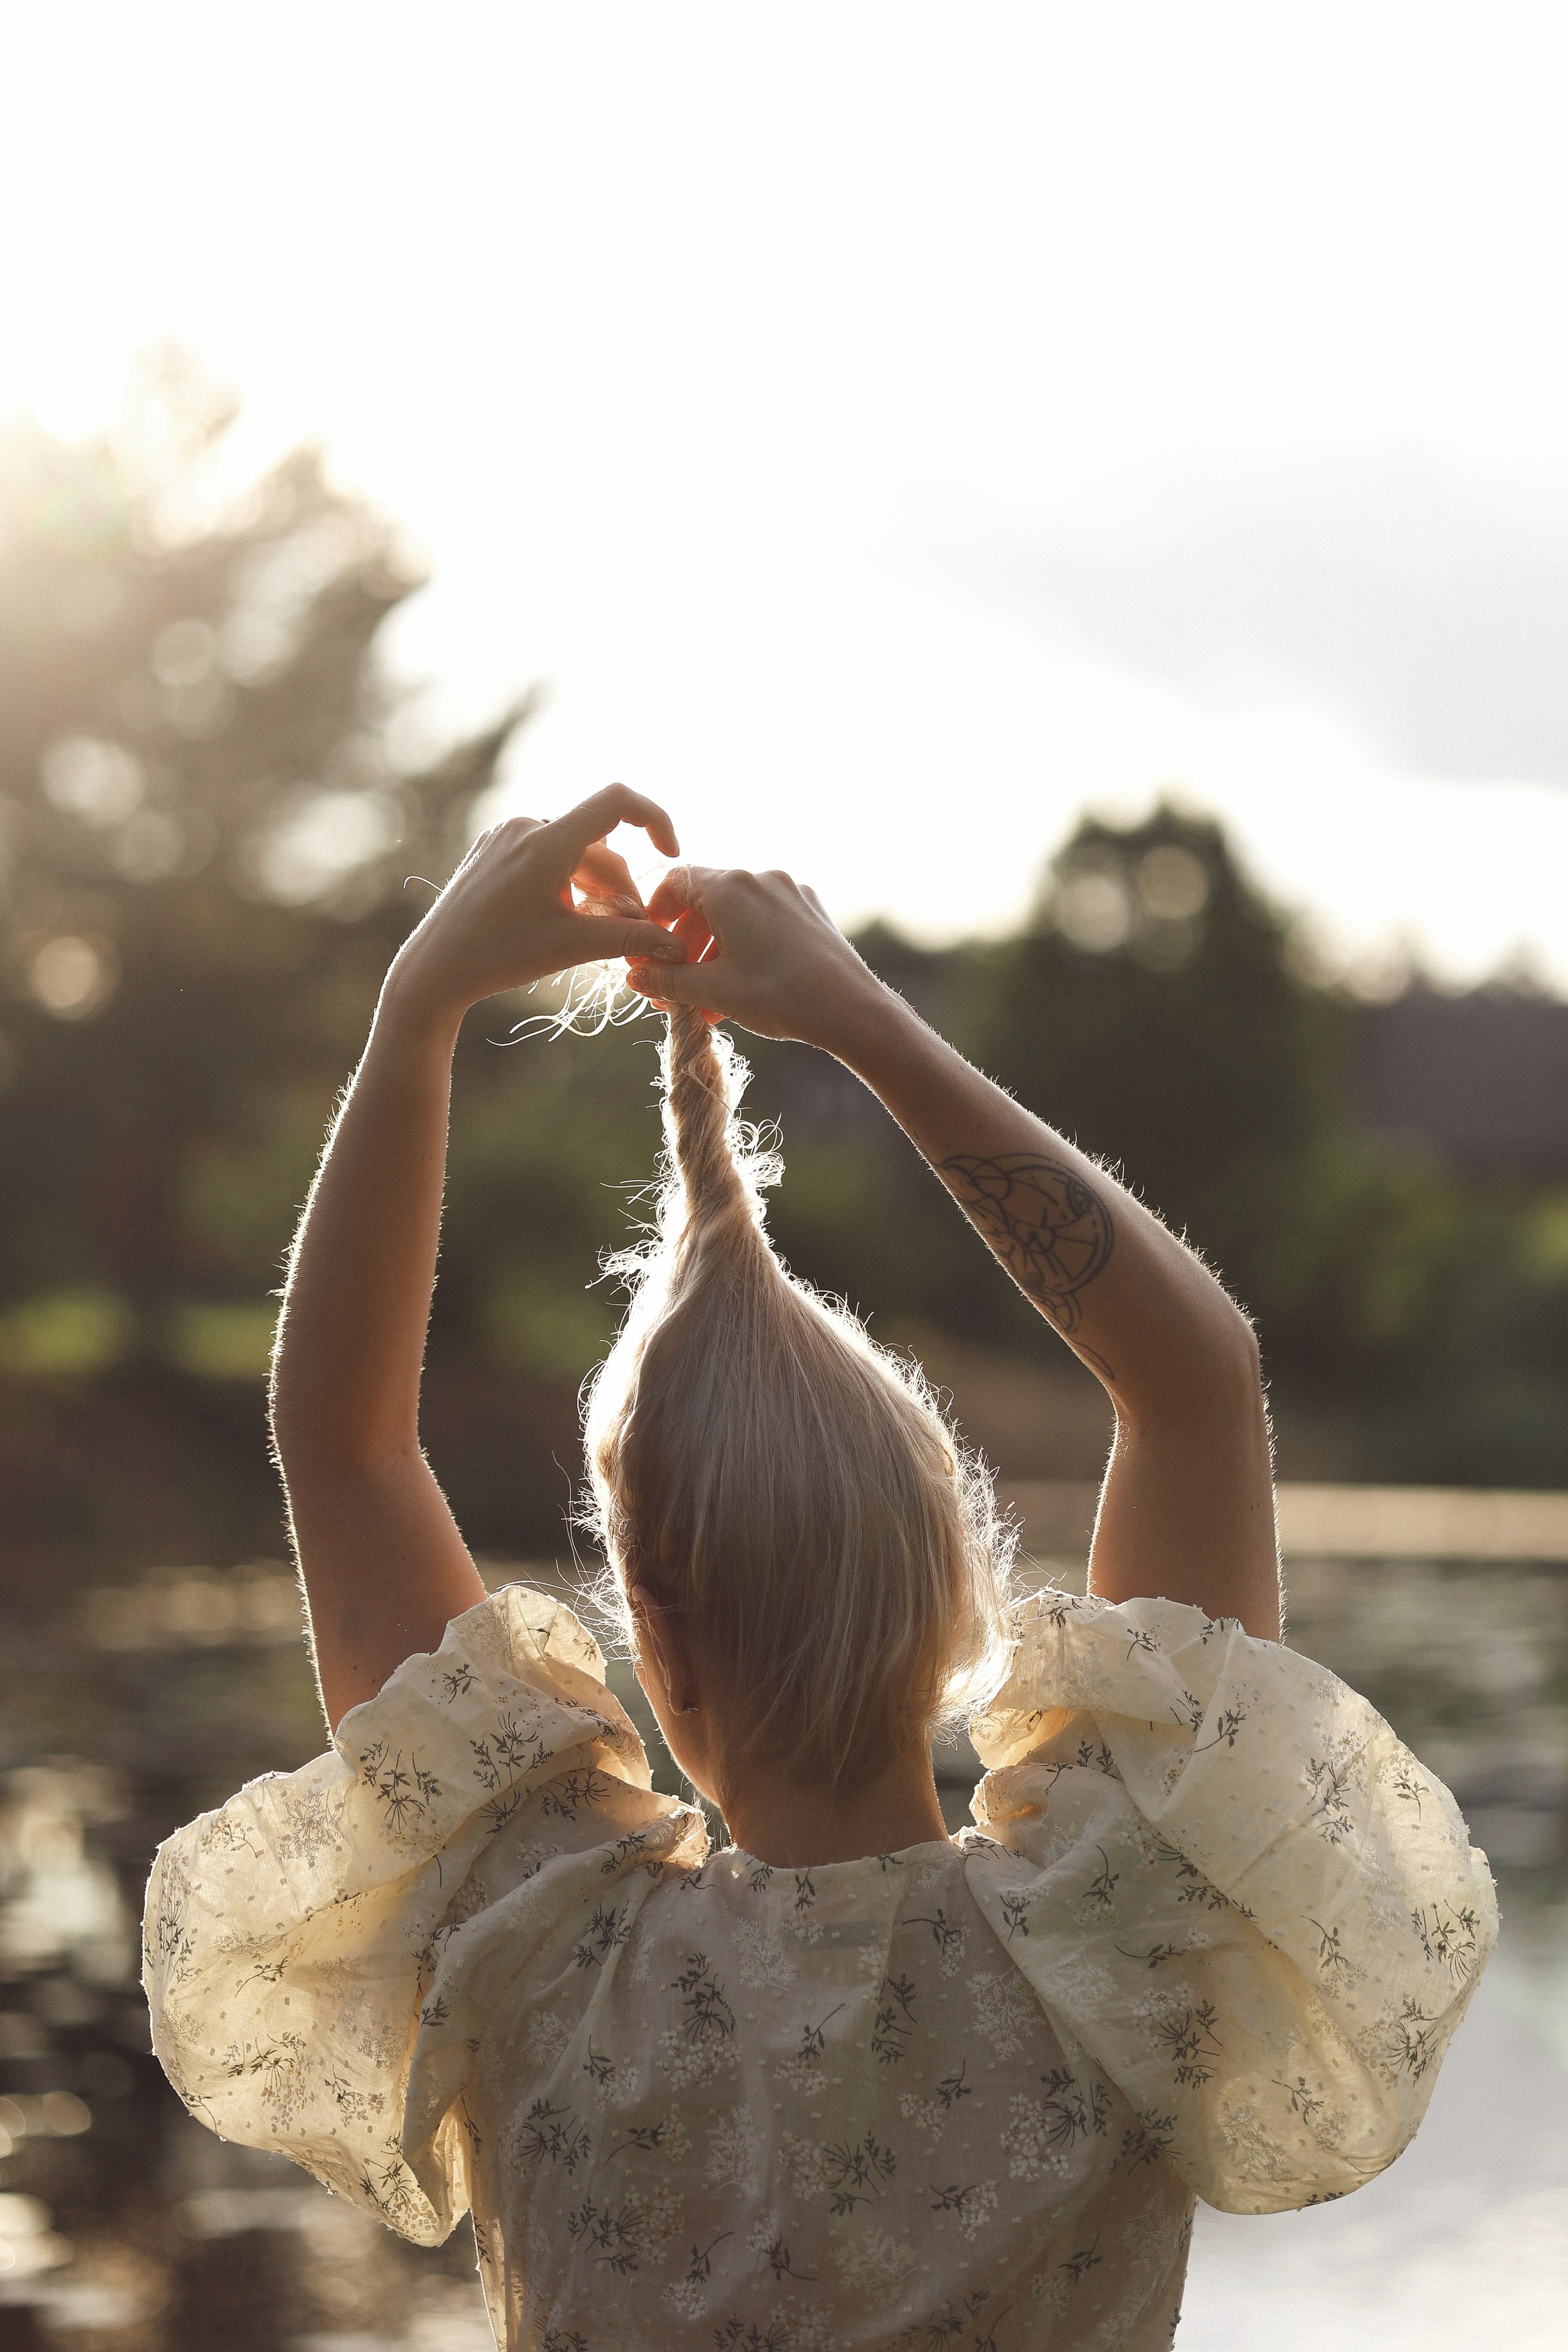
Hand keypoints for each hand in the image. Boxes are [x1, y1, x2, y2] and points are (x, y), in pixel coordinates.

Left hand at [387, 784, 687, 1022]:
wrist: (434, 969)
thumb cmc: (498, 957)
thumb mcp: (571, 947)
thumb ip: (629, 938)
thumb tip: (676, 944)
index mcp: (545, 842)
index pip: (616, 802)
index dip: (654, 820)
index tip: (671, 854)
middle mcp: (525, 827)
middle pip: (598, 845)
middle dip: (621, 886)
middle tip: (633, 933)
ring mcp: (506, 836)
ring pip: (574, 854)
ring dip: (594, 889)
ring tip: (594, 932)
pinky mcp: (493, 849)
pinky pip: (547, 857)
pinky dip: (567, 884)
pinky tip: (563, 920)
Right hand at [627, 865, 885, 1050]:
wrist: (851, 1009)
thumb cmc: (779, 995)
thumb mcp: (713, 991)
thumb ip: (668, 980)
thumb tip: (636, 976)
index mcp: (730, 886)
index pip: (674, 882)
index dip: (655, 914)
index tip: (650, 948)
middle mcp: (760, 878)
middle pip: (706, 901)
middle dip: (686, 945)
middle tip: (674, 986)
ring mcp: (790, 892)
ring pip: (737, 916)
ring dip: (715, 954)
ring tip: (708, 1001)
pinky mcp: (811, 911)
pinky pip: (765, 922)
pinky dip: (745, 949)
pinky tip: (744, 990)